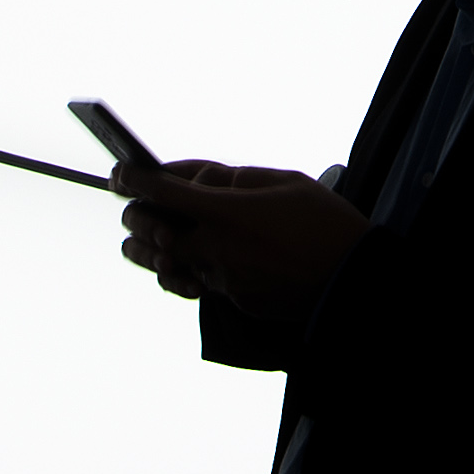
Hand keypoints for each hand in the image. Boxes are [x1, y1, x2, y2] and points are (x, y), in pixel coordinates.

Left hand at [115, 159, 371, 322]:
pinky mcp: (236, 301)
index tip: (119, 173)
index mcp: (226, 212)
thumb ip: (239, 179)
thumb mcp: (286, 182)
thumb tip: (205, 182)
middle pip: (153, 233)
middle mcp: (216, 248)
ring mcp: (224, 279)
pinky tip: (173, 268)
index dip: (133, 179)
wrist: (354, 282)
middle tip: (129, 208)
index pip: (162, 192)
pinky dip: (180, 274)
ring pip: (166, 267)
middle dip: (135, 216)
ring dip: (145, 253)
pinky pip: (197, 285)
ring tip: (131, 243)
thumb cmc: (326, 223)